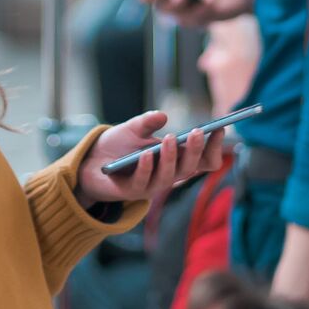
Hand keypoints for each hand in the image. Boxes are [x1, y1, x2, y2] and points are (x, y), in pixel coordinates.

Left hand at [74, 110, 225, 209]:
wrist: (90, 163)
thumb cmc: (118, 147)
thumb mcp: (133, 129)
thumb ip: (147, 122)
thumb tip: (162, 116)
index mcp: (176, 160)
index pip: (204, 160)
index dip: (214, 148)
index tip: (219, 128)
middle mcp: (168, 175)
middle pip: (191, 168)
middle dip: (196, 150)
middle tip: (199, 131)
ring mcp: (151, 186)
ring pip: (169, 177)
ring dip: (171, 157)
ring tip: (170, 138)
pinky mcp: (132, 192)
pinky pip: (143, 182)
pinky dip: (146, 168)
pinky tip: (146, 154)